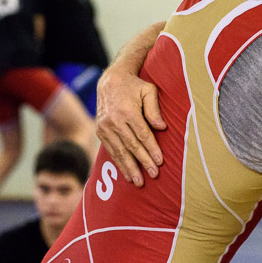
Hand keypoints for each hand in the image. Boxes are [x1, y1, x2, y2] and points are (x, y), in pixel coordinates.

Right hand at [95, 68, 166, 186]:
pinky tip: (127, 174)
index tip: (160, 161)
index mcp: (127, 110)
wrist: (110, 81)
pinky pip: (111, 150)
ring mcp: (105, 127)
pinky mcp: (100, 131)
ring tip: (139, 181)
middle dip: (143, 162)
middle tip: (153, 174)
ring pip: (119, 151)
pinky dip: (119, 163)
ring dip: (130, 168)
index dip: (152, 149)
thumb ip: (154, 109)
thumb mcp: (148, 90)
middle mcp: (114, 120)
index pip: (142, 134)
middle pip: (131, 145)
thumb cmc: (135, 86)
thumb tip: (161, 128)